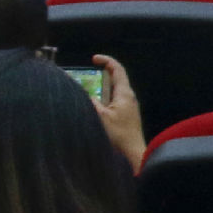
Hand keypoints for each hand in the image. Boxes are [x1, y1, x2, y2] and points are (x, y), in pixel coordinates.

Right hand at [93, 53, 146, 170]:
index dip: (106, 61)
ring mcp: (128, 106)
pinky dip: (103, 98)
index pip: (117, 69)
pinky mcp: (126, 115)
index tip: (94, 58)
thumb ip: (90, 102)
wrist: (133, 153)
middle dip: (101, 73)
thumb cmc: (119, 135)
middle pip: (115, 78)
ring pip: (113, 90)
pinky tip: (93, 105)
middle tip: (87, 73)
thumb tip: (79, 90)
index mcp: (125, 93)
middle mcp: (129, 97)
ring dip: (100, 87)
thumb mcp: (100, 116)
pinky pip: (113, 101)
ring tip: (86, 88)